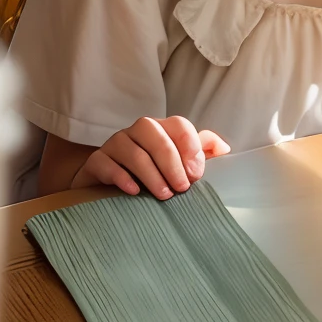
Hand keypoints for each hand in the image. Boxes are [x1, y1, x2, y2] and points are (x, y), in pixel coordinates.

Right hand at [72, 116, 229, 198]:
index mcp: (161, 129)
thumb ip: (202, 151)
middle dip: (172, 163)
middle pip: (155, 136)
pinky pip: (106, 164)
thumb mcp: (179, 162)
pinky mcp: (97, 161)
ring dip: (152, 174)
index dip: (190, 148)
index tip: (197, 175)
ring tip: (164, 195)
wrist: (108, 186)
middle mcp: (138, 131)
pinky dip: (122, 178)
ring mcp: (115, 144)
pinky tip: (134, 192)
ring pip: (133, 152)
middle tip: (182, 188)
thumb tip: (224, 148)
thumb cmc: (152, 173)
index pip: (179, 125)